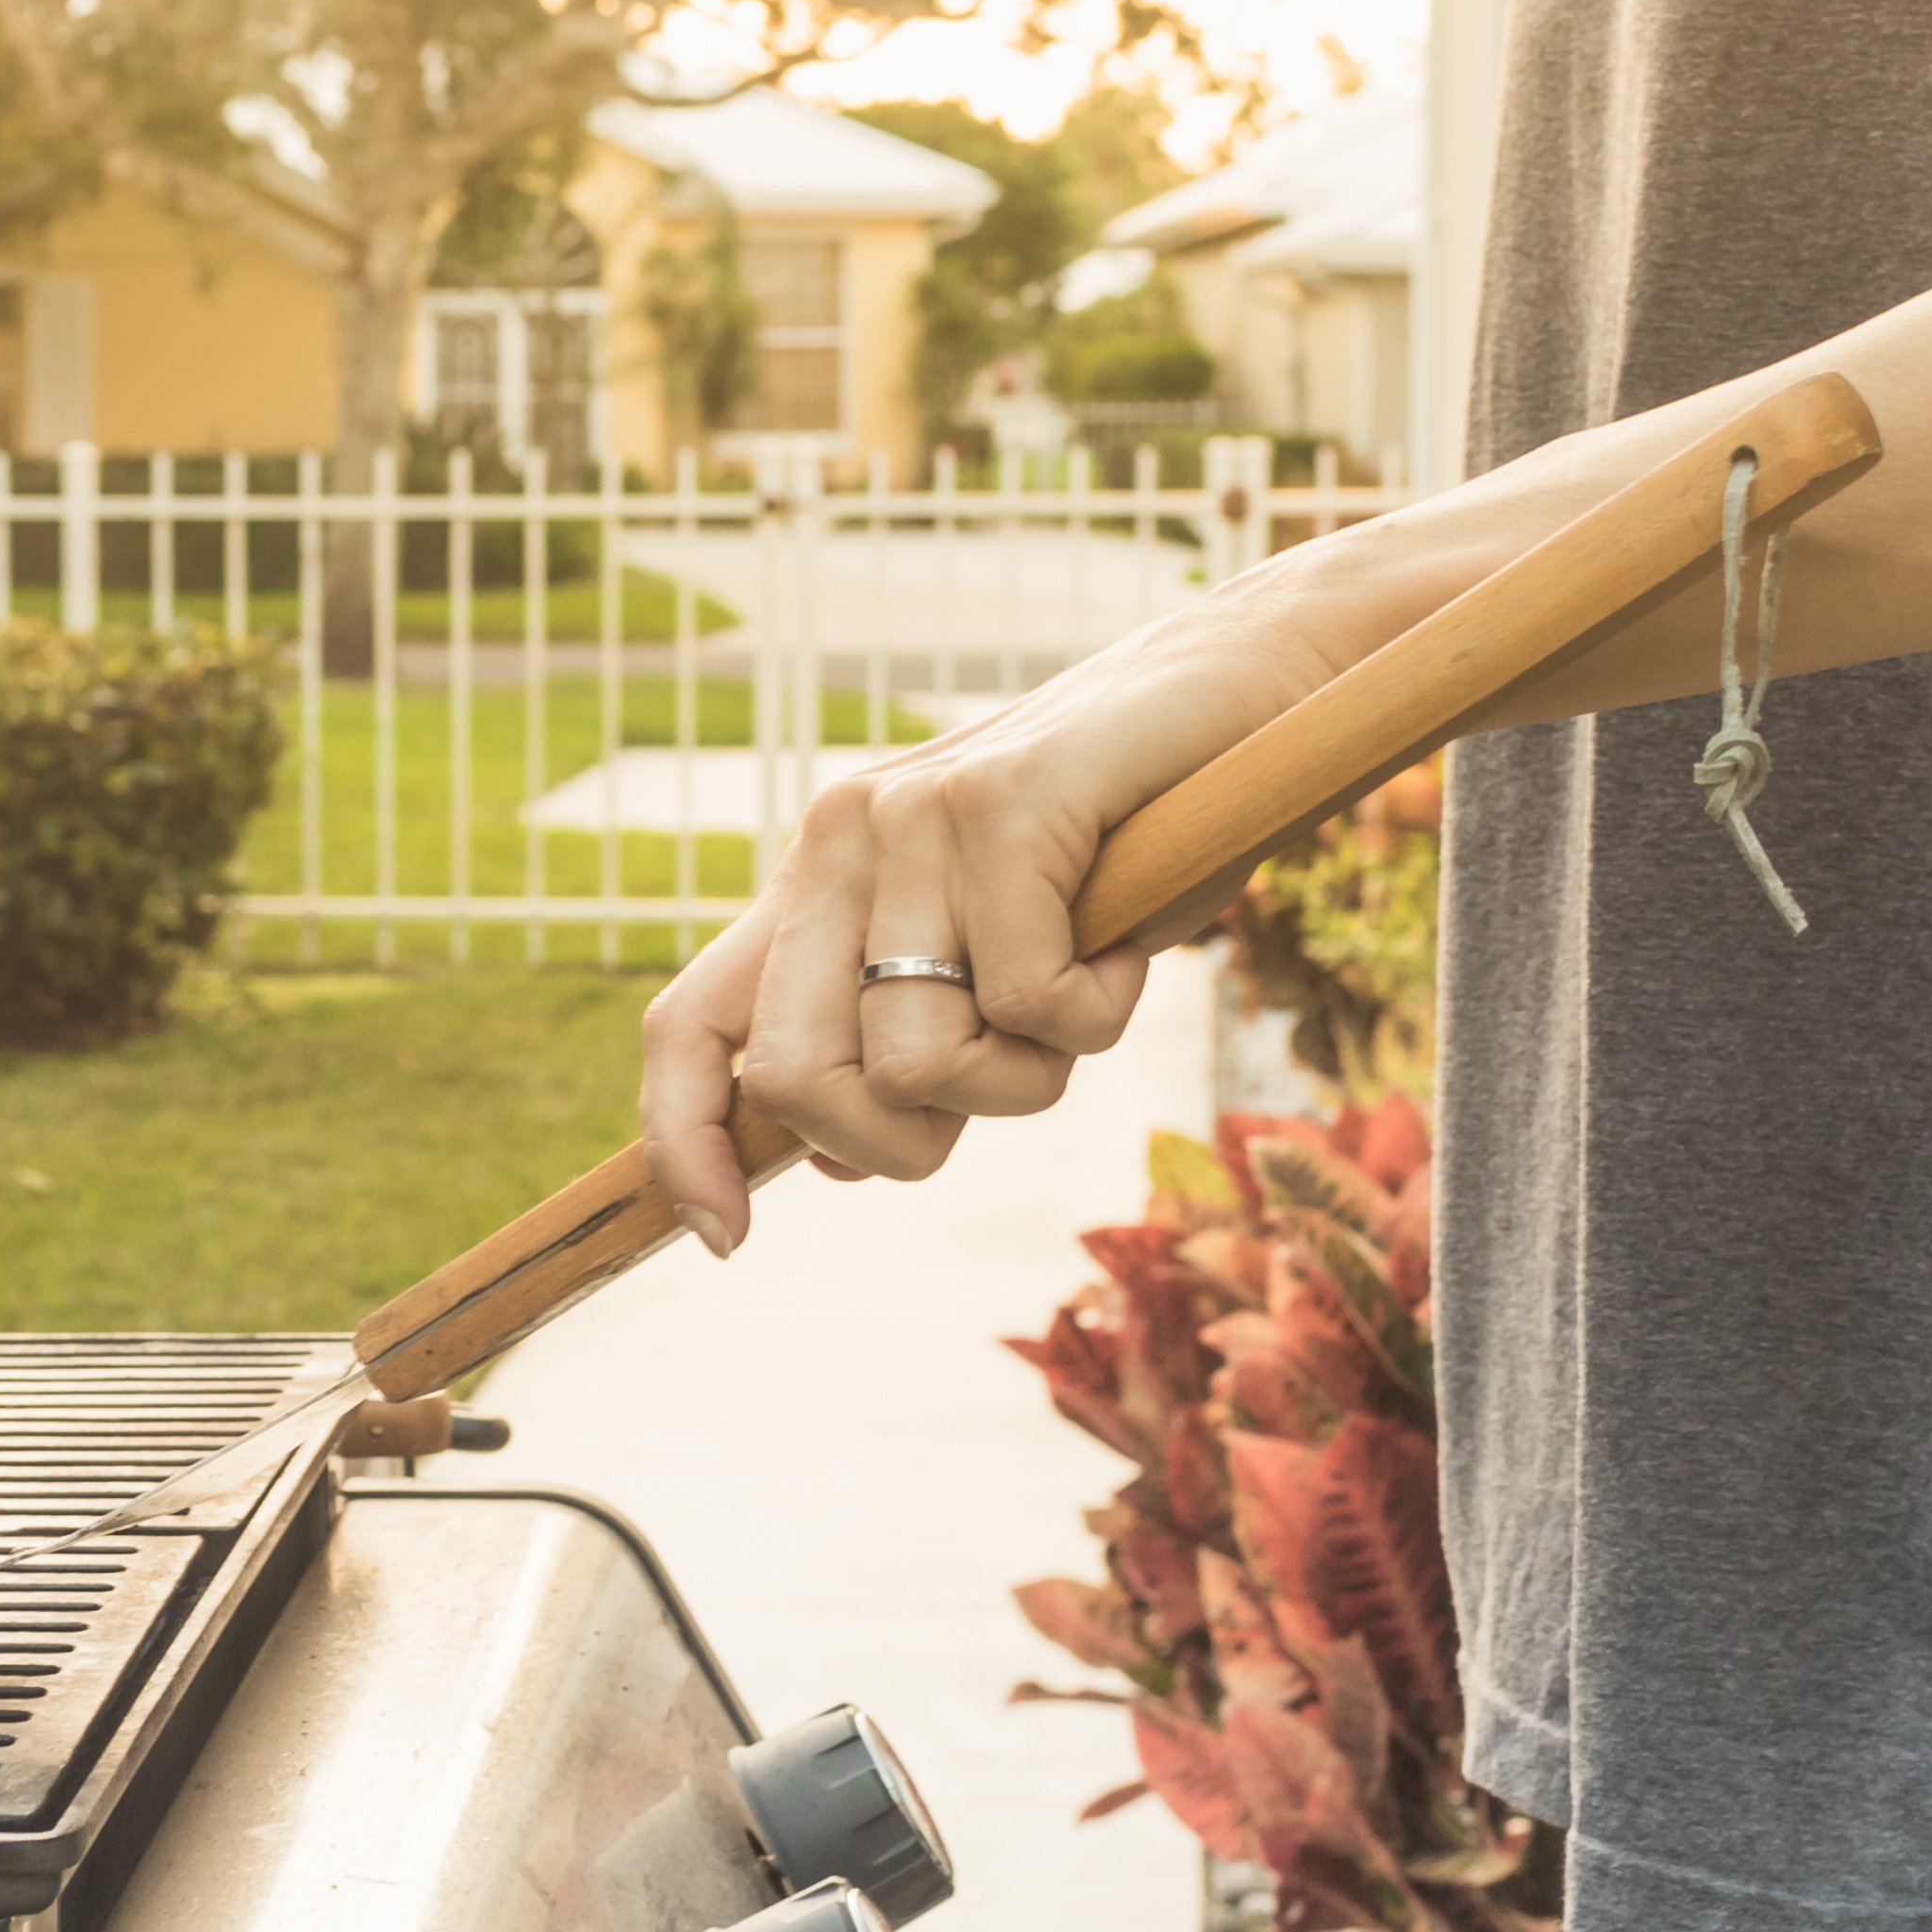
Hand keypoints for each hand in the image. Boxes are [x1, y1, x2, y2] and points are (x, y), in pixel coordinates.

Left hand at [637, 550, 1381, 1251]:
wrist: (1246, 692)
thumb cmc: (1125, 846)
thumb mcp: (992, 954)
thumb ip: (903, 1038)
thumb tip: (834, 1166)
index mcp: (816, 882)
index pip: (690, 1026)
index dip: (685, 1146)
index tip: (724, 1240)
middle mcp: (838, 840)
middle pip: (797, 1078)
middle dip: (901, 1144)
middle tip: (1006, 1080)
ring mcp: (914, 814)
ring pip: (924, 1064)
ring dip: (1029, 1074)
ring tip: (1084, 987)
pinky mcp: (1003, 801)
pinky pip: (1031, 1006)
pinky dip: (1102, 1013)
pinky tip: (1128, 944)